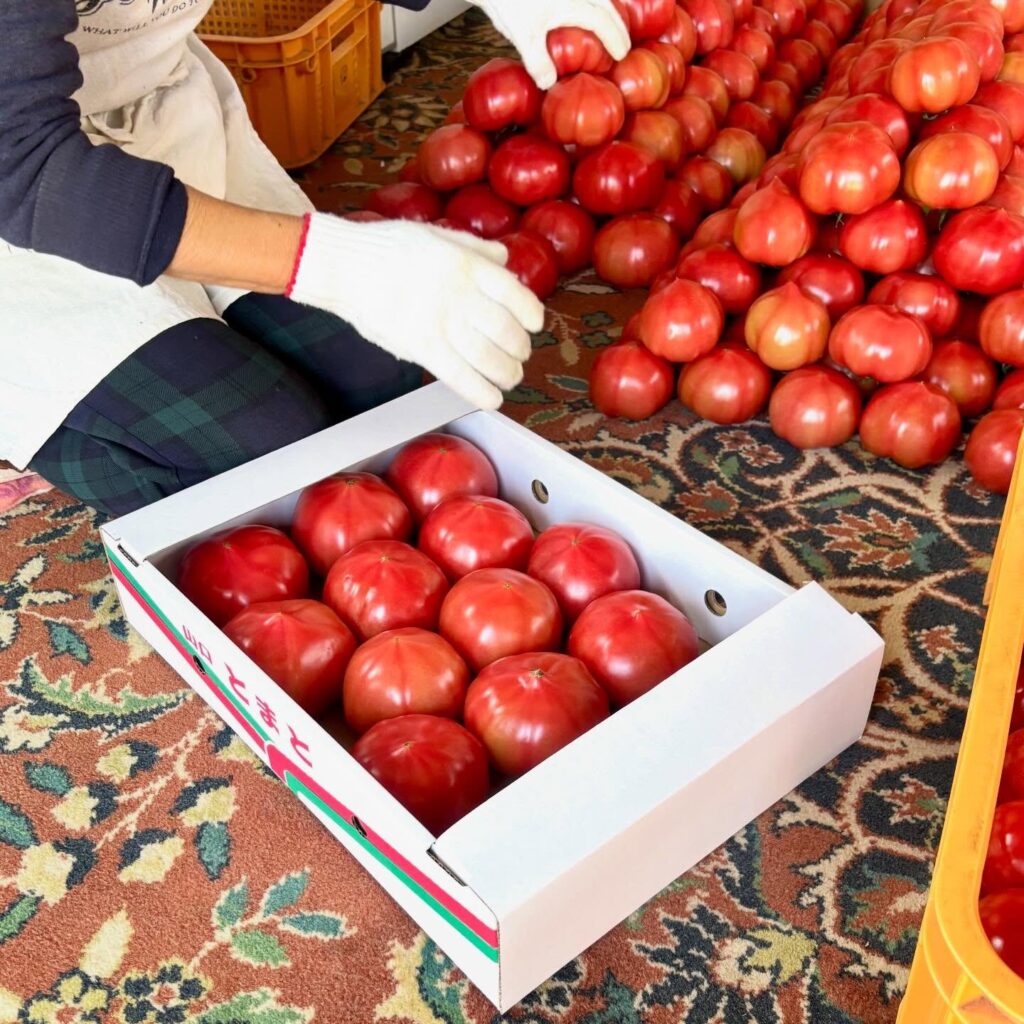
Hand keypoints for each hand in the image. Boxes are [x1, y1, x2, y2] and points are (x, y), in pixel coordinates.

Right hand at [287, 213, 544, 409]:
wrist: (344, 265)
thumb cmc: (388, 248)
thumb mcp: (437, 235)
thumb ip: (474, 248)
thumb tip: (504, 258)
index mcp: (468, 265)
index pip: (516, 296)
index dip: (531, 316)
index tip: (533, 325)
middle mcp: (460, 294)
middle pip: (507, 332)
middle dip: (520, 349)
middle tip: (519, 355)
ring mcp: (441, 322)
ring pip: (489, 358)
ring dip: (507, 373)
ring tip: (509, 377)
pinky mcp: (421, 347)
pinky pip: (459, 377)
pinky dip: (481, 392)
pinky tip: (493, 399)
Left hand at [469, 0, 629, 88]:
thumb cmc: (508, 2)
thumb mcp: (522, 35)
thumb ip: (538, 61)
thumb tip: (550, 84)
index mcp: (573, 3)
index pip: (602, 22)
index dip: (615, 38)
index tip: (622, 54)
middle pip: (605, 3)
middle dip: (616, 23)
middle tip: (623, 42)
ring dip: (606, 9)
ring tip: (609, 26)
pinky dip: (591, 2)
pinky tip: (585, 11)